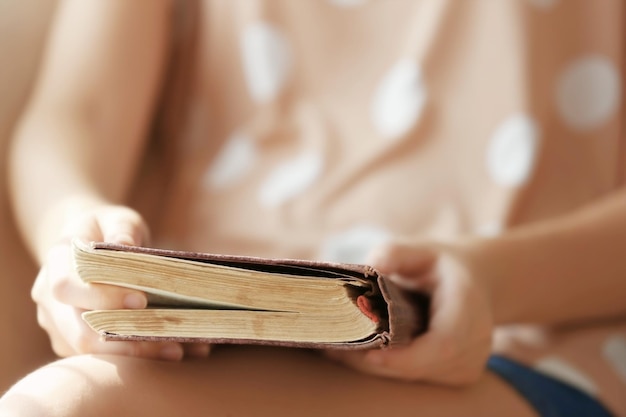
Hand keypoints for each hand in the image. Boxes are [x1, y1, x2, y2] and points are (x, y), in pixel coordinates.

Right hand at [32, 203, 210, 359]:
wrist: (86, 242)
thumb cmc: (106, 228)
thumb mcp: (116, 218)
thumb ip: (122, 228)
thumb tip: (126, 244)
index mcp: (55, 264)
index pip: (66, 288)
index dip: (102, 298)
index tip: (141, 300)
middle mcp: (49, 301)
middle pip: (78, 333)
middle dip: (123, 340)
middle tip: (169, 337)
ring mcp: (59, 326)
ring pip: (90, 353)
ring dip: (134, 355)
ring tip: (177, 350)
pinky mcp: (74, 343)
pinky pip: (102, 358)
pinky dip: (136, 357)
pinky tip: (173, 350)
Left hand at [326, 240, 492, 385]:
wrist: (477, 282)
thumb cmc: (441, 265)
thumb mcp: (420, 248)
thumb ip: (395, 252)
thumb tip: (371, 268)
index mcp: (469, 305)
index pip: (444, 344)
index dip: (407, 357)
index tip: (369, 354)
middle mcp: (476, 340)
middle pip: (423, 365)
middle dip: (377, 361)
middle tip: (333, 347)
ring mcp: (470, 362)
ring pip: (417, 375)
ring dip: (378, 366)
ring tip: (338, 348)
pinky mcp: (460, 375)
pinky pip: (420, 377)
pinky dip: (390, 367)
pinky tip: (362, 352)